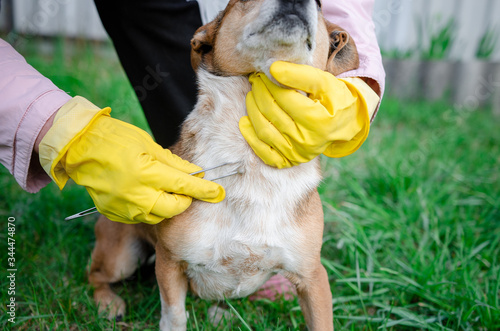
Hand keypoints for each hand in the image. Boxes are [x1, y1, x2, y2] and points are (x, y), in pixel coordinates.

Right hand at [39, 97, 223, 223]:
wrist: (80, 147)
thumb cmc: (116, 139)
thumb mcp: (148, 145)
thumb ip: (173, 163)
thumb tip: (194, 173)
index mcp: (147, 173)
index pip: (184, 186)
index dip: (204, 190)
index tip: (218, 193)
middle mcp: (136, 194)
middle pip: (174, 208)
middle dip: (185, 200)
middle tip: (186, 190)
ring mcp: (123, 206)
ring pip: (158, 217)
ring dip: (167, 206)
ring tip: (164, 191)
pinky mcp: (113, 213)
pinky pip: (139, 217)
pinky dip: (148, 209)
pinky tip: (145, 195)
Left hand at [239, 61, 370, 167]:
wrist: (344, 124)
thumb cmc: (334, 99)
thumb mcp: (323, 82)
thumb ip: (299, 74)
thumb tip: (272, 69)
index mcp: (318, 120)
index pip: (283, 97)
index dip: (269, 82)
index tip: (262, 72)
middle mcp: (307, 141)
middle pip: (271, 112)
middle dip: (259, 92)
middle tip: (256, 80)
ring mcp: (297, 154)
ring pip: (264, 130)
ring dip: (252, 110)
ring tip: (251, 95)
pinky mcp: (290, 161)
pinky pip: (264, 153)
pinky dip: (251, 137)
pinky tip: (244, 121)